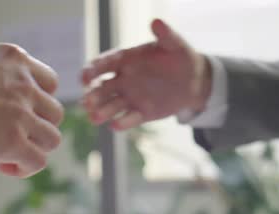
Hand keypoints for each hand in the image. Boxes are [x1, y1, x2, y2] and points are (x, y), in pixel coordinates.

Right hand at [81, 19, 211, 129]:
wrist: (194, 80)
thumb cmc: (180, 56)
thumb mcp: (174, 44)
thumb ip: (165, 35)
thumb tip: (157, 21)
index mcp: (125, 60)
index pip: (103, 64)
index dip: (92, 70)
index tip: (84, 77)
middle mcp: (122, 79)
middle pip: (102, 88)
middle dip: (93, 95)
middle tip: (87, 102)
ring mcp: (130, 97)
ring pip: (111, 105)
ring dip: (102, 111)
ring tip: (94, 118)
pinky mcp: (141, 112)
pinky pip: (129, 118)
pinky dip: (122, 122)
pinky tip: (115, 126)